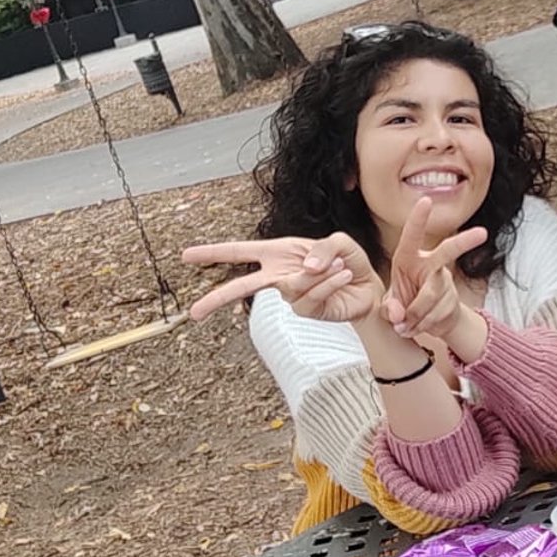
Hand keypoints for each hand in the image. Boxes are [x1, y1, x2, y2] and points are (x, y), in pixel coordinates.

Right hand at [181, 233, 384, 322]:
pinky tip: (344, 277)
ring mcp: (291, 295)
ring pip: (291, 287)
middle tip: (194, 313)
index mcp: (278, 254)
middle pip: (241, 288)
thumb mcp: (339, 243)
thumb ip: (322, 250)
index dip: (214, 254)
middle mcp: (279, 275)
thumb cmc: (349, 262)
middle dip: (217, 298)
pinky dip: (330, 284)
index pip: (240, 252)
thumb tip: (305, 269)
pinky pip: (312, 296)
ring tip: (342, 267)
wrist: (369, 288)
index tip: (187, 257)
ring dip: (320, 275)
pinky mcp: (307, 310)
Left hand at [381, 197, 487, 340]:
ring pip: (434, 294)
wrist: (424, 325)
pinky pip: (439, 312)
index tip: (426, 200)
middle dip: (465, 242)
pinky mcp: (452, 299)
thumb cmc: (402, 306)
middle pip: (447, 251)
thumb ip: (389, 309)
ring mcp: (443, 282)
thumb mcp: (389, 308)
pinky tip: (417, 327)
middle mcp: (429, 265)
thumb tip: (398, 315)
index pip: (412, 237)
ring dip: (417, 315)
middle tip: (483, 233)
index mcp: (408, 259)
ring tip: (406, 327)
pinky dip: (424, 325)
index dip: (418, 219)